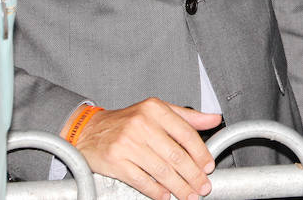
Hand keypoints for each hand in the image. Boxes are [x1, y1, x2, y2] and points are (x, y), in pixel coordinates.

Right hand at [67, 98, 220, 199]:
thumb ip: (187, 116)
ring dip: (178, 186)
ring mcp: (127, 144)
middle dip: (193, 175)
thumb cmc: (126, 121)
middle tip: (202, 186)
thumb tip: (214, 119)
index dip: (200, 153)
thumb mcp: (157, 111)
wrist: (88, 130)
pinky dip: (155, 191)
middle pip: (175, 155)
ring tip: (188, 195)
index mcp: (155, 110)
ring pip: (161, 170)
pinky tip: (165, 196)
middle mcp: (142, 124)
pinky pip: (141, 180)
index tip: (209, 166)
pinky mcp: (115, 161)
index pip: (186, 133)